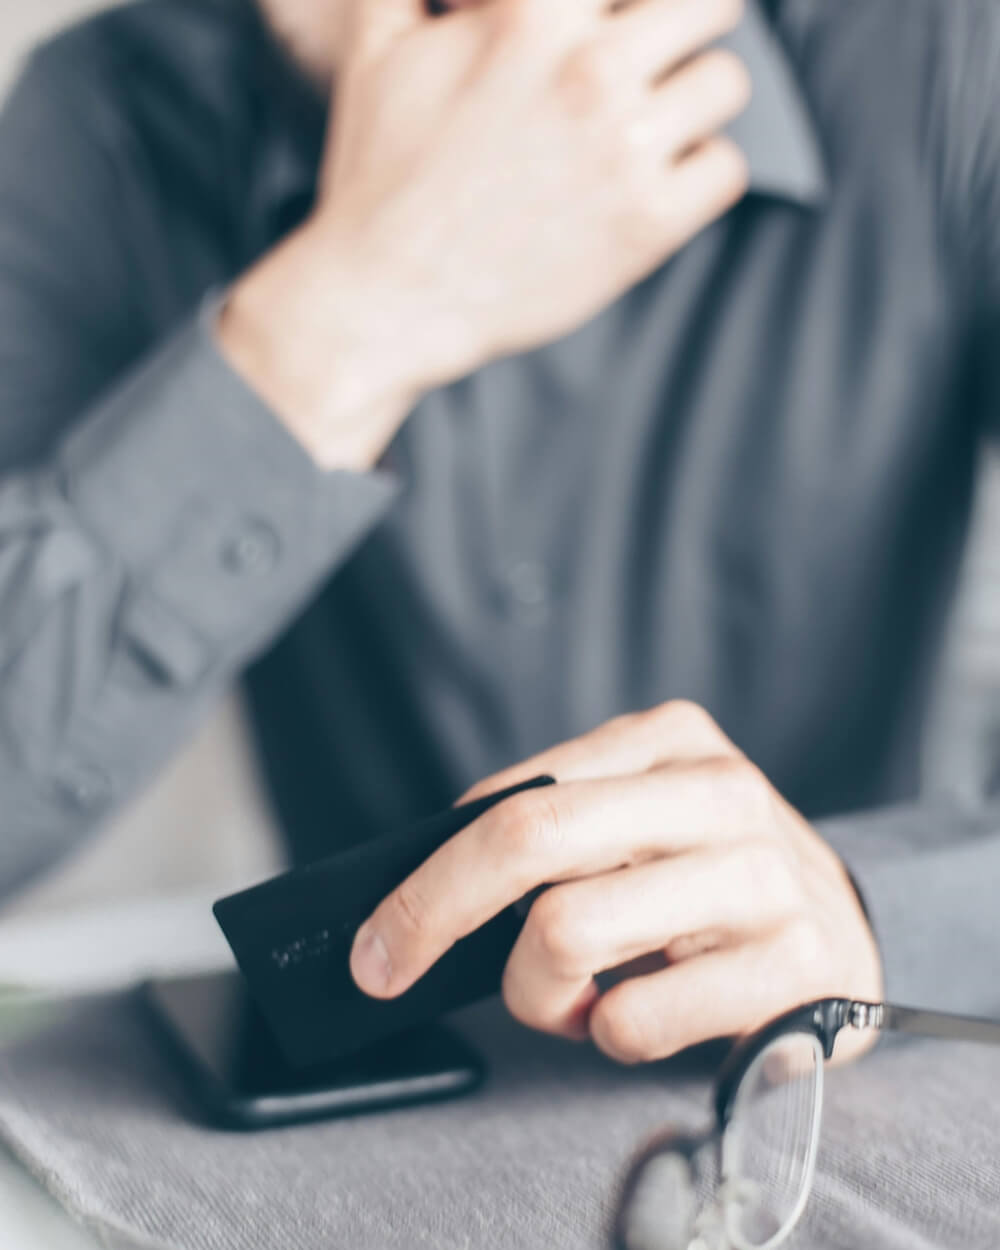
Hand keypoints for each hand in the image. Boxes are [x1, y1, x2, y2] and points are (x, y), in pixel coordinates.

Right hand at [219, 0, 750, 469]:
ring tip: (648, 129)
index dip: (627, 2)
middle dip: (684, 28)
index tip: (620, 25)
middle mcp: (589, 71)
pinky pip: (725, 169)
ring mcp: (624, 150)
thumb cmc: (379, 177)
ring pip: (726, 83)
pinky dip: (697, 174)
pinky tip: (650, 184)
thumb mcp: (378, 48)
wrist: (387, 299)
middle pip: (712, 3)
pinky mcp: (647, 226)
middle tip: (656, 61)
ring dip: (693, 103)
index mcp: (532, 10)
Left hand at [349, 701, 883, 1064]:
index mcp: (669, 739)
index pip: (517, 796)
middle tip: (390, 967)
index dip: (429, 868)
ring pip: (567, 932)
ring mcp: (760, 875)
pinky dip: (607, 1034)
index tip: (378, 931)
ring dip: (539, 992)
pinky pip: (633, 1020)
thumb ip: (553, 830)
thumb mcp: (637, 821)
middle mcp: (717, 792)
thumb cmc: (707, 879)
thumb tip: (425, 880)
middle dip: (434, 913)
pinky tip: (637, 1014)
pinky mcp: (793, 964)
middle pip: (531, 838)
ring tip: (575, 998)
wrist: (845, 927)